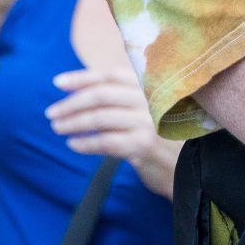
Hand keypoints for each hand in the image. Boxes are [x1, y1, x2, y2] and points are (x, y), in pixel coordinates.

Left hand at [47, 68, 180, 198]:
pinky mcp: (143, 145)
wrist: (193, 169)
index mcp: (152, 86)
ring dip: (73, 122)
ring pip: (99, 117)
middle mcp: (151, 100)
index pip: (111, 75)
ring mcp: (148, 122)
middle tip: (52, 113)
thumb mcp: (153, 111)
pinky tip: (75, 145)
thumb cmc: (168, 139)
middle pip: (101, 94)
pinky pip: (105, 141)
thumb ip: (129, 97)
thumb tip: (88, 90)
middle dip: (72, 102)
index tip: (58, 82)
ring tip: (59, 128)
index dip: (83, 77)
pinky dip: (86, 143)